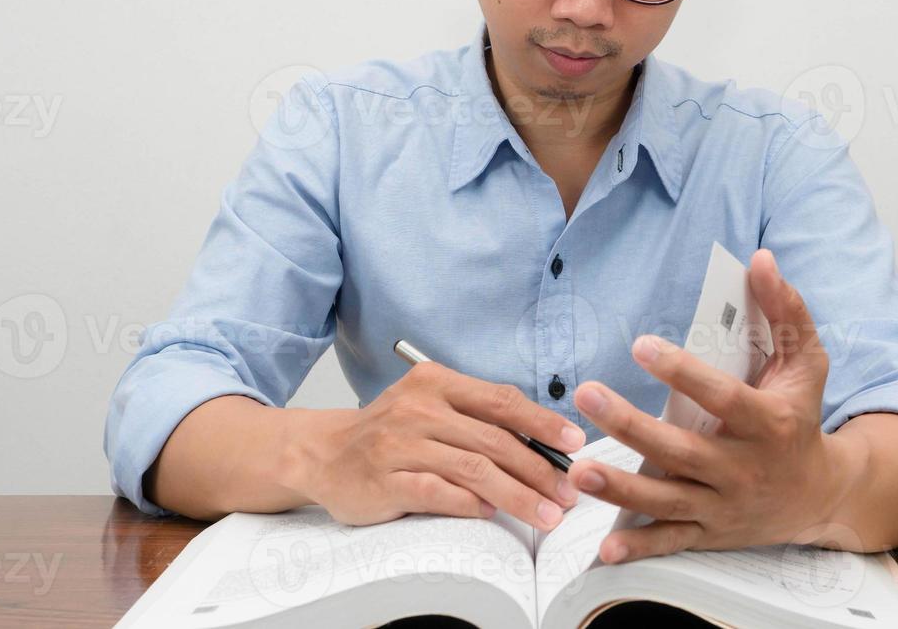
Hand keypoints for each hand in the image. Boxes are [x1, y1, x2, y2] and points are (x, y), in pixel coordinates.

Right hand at [281, 362, 585, 530]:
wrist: (323, 453)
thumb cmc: (389, 432)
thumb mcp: (430, 406)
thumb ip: (476, 416)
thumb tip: (541, 441)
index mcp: (436, 382)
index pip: (501, 400)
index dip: (542, 422)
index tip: (575, 443)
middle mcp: (418, 408)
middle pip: (494, 439)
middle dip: (539, 469)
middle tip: (568, 493)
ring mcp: (399, 444)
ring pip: (473, 469)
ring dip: (517, 494)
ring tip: (546, 514)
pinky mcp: (385, 479)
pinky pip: (438, 492)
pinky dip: (469, 504)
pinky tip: (492, 514)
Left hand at [568, 248, 860, 563]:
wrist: (821, 496)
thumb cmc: (803, 418)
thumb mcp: (806, 362)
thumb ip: (785, 310)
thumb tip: (760, 260)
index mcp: (768, 424)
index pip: (722, 396)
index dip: (682, 372)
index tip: (641, 345)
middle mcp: (745, 469)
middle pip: (681, 450)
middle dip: (630, 426)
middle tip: (587, 394)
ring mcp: (725, 506)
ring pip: (667, 501)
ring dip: (620, 489)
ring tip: (578, 470)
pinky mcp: (711, 533)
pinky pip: (671, 543)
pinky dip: (639, 550)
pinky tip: (605, 549)